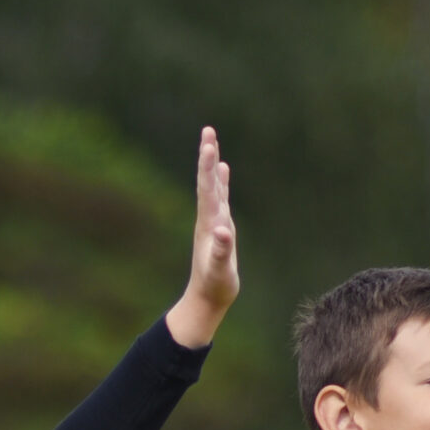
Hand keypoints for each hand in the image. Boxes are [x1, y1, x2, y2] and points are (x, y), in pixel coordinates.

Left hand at [164, 127, 237, 348]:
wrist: (207, 298)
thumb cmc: (215, 286)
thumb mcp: (220, 271)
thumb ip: (221, 252)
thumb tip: (223, 232)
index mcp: (208, 225)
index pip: (207, 190)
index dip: (207, 168)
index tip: (208, 145)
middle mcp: (208, 219)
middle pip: (207, 182)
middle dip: (207, 157)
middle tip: (208, 131)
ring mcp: (213, 221)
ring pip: (213, 187)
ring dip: (212, 165)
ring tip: (212, 142)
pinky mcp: (219, 227)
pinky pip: (221, 198)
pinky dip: (221, 182)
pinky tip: (222, 169)